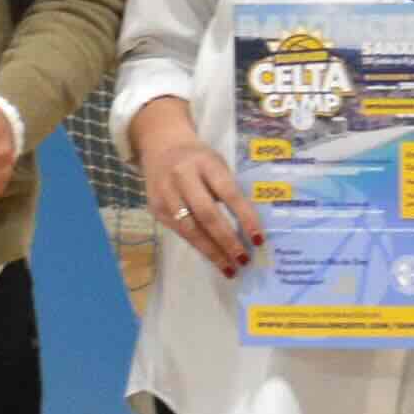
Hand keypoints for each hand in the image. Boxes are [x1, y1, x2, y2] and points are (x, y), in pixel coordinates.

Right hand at [130, 102, 257, 277]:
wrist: (161, 146)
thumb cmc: (198, 159)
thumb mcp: (217, 164)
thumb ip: (229, 189)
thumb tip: (249, 228)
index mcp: (205, 162)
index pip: (228, 193)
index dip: (245, 217)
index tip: (259, 240)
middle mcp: (182, 177)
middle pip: (206, 214)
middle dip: (227, 240)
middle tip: (243, 260)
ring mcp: (165, 193)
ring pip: (190, 229)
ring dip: (212, 251)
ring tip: (229, 268)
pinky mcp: (155, 208)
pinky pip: (180, 232)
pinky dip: (198, 246)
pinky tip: (213, 256)